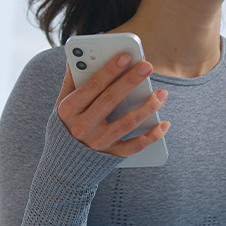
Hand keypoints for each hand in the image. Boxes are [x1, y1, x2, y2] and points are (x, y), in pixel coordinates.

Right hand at [54, 53, 169, 157]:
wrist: (63, 169)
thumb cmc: (65, 129)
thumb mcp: (61, 107)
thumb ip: (70, 83)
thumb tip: (75, 58)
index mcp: (69, 110)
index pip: (92, 86)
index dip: (110, 70)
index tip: (126, 56)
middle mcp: (82, 127)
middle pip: (110, 100)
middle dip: (130, 81)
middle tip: (148, 66)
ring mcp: (98, 143)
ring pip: (127, 122)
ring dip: (147, 107)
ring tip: (162, 94)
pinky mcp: (112, 156)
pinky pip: (136, 146)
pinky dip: (152, 135)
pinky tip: (164, 123)